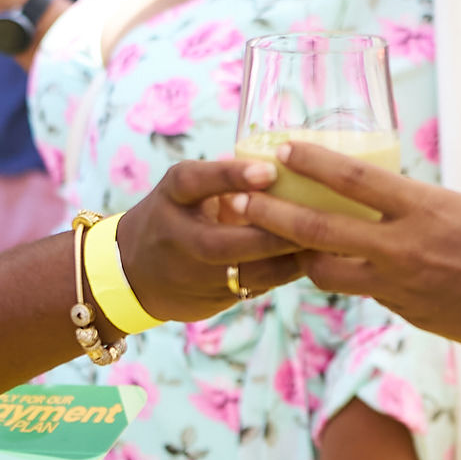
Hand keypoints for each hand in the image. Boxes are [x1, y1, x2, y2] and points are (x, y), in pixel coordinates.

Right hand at [113, 158, 311, 324]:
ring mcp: (191, 276)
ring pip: (247, 273)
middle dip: (273, 235)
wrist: (132, 273)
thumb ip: (225, 177)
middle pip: (225, 243)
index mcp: (171, 197)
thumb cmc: (174, 214)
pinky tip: (315, 262)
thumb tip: (289, 158)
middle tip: (318, 219)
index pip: (194, 182)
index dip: (230, 176)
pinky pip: (254, 288)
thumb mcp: (184, 188)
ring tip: (328, 242)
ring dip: (289, 260)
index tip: (270, 169)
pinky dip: (285, 275)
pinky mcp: (209, 301)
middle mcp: (177, 238)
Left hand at [231, 142, 460, 353]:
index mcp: (425, 209)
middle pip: (319, 232)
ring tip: (286, 245)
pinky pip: (372, 295)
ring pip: (331, 275)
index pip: (352, 181)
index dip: (310, 163)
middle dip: (274, 215)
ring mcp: (405, 289)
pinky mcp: (412, 317)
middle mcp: (405, 249)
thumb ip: (426, 206)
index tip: (281, 149)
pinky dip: (361, 282)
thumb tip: (399, 208)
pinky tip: (359, 274)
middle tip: (244, 202)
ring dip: (304, 260)